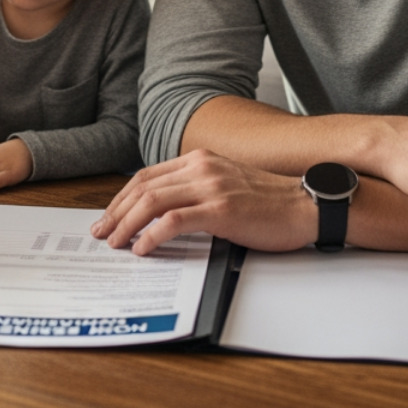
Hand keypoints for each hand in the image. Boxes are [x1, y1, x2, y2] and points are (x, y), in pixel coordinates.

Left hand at [89, 150, 314, 255]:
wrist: (306, 206)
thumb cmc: (270, 203)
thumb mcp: (226, 185)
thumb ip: (196, 190)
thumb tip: (162, 213)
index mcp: (200, 160)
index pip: (147, 175)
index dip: (122, 197)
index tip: (109, 216)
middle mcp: (202, 167)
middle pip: (143, 187)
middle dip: (116, 212)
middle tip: (102, 232)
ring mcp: (211, 187)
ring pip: (152, 201)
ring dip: (127, 224)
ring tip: (116, 243)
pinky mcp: (221, 210)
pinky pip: (174, 220)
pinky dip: (152, 235)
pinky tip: (143, 248)